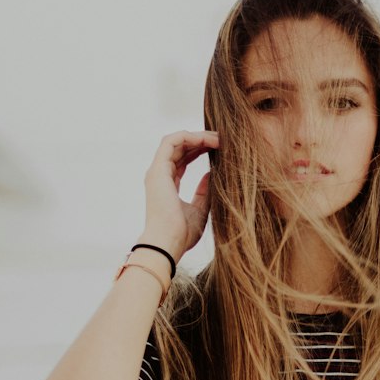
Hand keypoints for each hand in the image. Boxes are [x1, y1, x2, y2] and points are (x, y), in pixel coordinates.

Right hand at [143, 129, 219, 259]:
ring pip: (175, 141)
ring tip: (218, 138)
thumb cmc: (182, 234)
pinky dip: (189, 136)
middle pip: (179, 148)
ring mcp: (157, 172)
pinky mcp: (158, 170)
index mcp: (167, 185)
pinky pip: (171, 141)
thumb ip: (205, 193)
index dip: (200, 150)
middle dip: (201, 140)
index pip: (182, 159)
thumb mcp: (200, 210)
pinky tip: (207, 140)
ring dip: (198, 136)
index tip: (219, 148)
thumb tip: (212, 175)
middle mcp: (160, 176)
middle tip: (222, 139)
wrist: (168, 244)